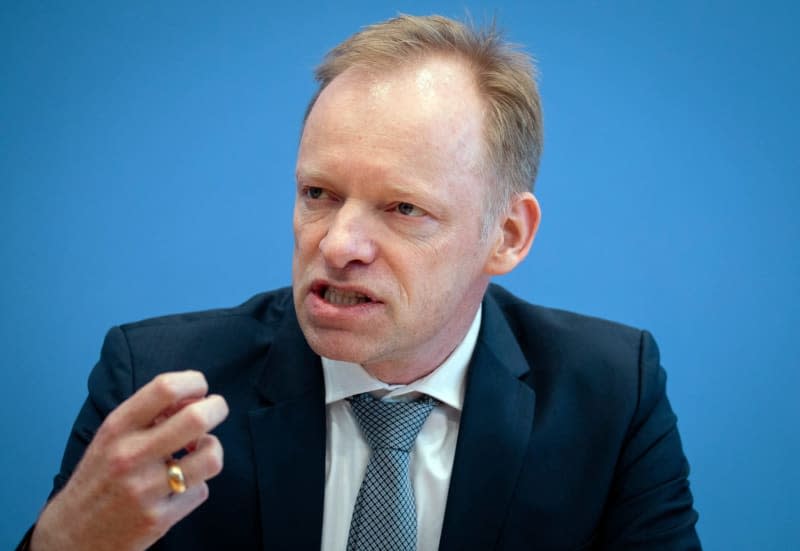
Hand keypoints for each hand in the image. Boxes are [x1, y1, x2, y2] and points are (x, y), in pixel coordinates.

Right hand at [30, 371, 228, 550]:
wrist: (71, 537)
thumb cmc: (99, 478)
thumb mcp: (110, 437)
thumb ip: (148, 414)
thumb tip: (193, 397)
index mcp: (117, 428)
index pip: (164, 388)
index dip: (194, 382)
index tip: (199, 389)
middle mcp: (130, 455)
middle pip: (196, 418)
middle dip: (217, 408)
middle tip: (215, 411)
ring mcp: (145, 489)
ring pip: (210, 456)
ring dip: (212, 449)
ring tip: (199, 451)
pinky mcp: (158, 519)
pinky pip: (201, 490)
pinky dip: (197, 485)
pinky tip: (182, 486)